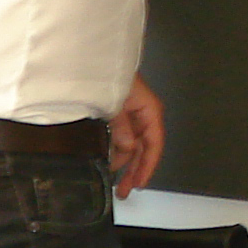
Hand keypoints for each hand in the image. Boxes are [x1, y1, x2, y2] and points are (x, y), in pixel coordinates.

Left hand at [110, 74, 164, 198]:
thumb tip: (127, 147)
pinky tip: (110, 161)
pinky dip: (117, 150)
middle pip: (143, 148)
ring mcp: (132, 114)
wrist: (93, 57)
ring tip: (116, 181)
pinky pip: (122, 136)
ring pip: (132, 145)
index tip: (140, 183)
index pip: (154, 144)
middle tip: (125, 190)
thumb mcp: (116, 102)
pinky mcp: (119, 113)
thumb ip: (122, 127)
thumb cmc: (109, 72)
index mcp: (149, 110)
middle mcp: (143, 113)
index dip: (147, 166)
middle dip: (135, 171)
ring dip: (125, 163)